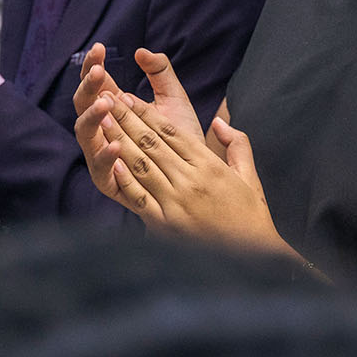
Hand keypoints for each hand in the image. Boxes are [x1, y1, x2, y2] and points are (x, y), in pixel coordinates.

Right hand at [75, 46, 208, 199]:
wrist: (196, 176)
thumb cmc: (180, 137)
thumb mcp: (173, 99)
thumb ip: (160, 73)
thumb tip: (141, 52)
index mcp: (113, 110)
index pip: (95, 84)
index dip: (93, 65)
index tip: (100, 48)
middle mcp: (102, 132)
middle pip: (83, 106)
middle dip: (88, 88)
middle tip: (99, 72)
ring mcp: (103, 157)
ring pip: (85, 136)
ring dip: (92, 118)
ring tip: (104, 103)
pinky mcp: (111, 183)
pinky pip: (101, 171)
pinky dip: (106, 157)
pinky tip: (115, 144)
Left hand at [90, 90, 286, 253]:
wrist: (252, 259)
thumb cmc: (250, 217)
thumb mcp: (250, 176)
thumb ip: (237, 144)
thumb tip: (219, 121)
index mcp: (209, 166)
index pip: (172, 132)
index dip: (148, 112)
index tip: (130, 97)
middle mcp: (190, 181)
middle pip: (152, 143)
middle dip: (128, 119)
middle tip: (108, 99)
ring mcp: (176, 204)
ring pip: (142, 165)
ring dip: (120, 141)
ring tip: (104, 121)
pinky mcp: (165, 225)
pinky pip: (140, 197)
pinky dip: (125, 179)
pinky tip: (112, 161)